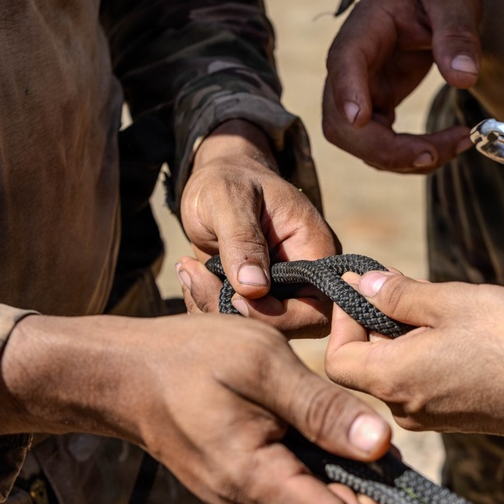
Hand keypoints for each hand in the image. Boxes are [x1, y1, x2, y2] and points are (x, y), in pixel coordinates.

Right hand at [0, 312, 433, 503]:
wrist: (124, 372)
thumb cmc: (191, 360)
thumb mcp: (265, 367)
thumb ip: (323, 407)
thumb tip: (381, 443)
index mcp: (258, 480)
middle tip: (438, 492)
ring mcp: (245, 498)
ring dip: (362, 492)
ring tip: (404, 466)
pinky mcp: (244, 483)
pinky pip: (300, 489)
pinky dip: (333, 476)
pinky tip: (354, 448)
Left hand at [177, 119, 339, 337]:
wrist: (219, 178)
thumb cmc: (230, 179)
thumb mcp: (230, 198)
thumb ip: (242, 239)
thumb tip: (253, 287)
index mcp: (316, 251)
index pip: (315, 308)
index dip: (276, 315)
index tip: (233, 296)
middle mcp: (305, 277)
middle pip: (289, 325)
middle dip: (237, 315)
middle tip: (196, 278)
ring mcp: (281, 289)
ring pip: (257, 326)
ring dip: (213, 308)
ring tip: (187, 268)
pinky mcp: (255, 296)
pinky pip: (237, 320)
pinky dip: (206, 306)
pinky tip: (190, 273)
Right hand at [323, 0, 480, 172]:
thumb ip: (456, 32)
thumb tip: (463, 77)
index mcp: (362, 32)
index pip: (343, 63)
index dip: (347, 93)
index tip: (360, 118)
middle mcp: (351, 70)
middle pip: (342, 123)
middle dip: (386, 149)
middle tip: (435, 152)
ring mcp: (361, 95)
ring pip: (362, 145)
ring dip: (405, 160)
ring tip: (457, 143)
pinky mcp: (376, 110)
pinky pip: (383, 147)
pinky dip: (413, 157)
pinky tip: (449, 144)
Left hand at [325, 271, 503, 446]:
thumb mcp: (452, 302)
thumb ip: (400, 294)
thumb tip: (363, 283)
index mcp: (393, 378)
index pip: (337, 357)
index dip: (342, 320)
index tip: (364, 289)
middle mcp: (404, 406)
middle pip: (366, 363)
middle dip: (377, 321)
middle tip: (405, 286)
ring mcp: (431, 417)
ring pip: (397, 372)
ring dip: (406, 337)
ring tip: (440, 308)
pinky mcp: (455, 419)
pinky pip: (424, 383)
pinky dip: (427, 356)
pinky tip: (460, 334)